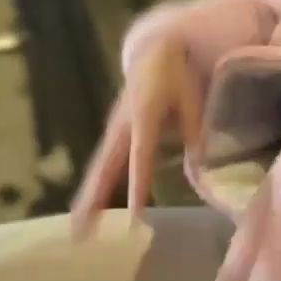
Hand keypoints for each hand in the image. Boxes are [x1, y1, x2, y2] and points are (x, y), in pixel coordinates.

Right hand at [70, 37, 202, 237]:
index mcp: (143, 117)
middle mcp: (122, 126)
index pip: (140, 158)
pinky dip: (94, 185)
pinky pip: (103, 162)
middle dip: (94, 200)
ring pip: (99, 167)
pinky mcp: (113, 131)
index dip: (137, 186)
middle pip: (105, 167)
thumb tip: (201, 165)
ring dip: (89, 196)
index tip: (133, 217)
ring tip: (79, 226)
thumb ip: (194, 130)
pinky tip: (90, 207)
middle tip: (81, 231)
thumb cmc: (175, 74)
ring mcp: (114, 129)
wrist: (152, 50)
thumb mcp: (191, 98)